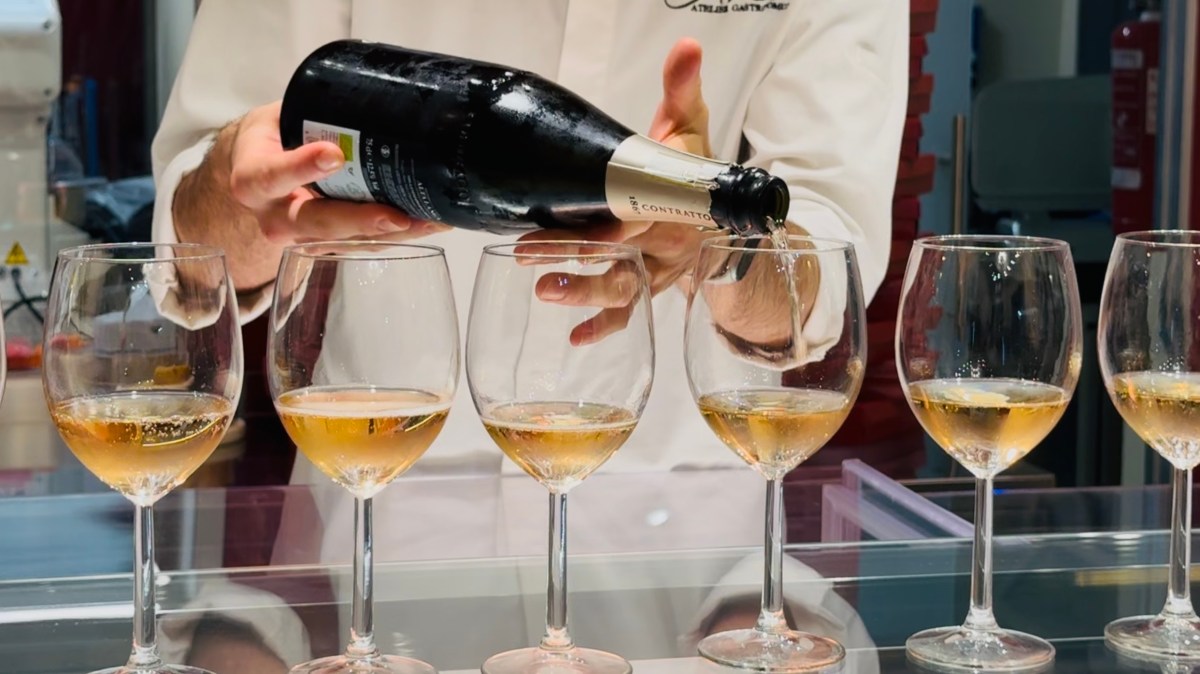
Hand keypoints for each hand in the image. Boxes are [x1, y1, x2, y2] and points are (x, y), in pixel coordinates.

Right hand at [228, 101, 447, 243]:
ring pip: (345, 241)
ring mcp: (302, 237)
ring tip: (429, 221)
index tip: (333, 154)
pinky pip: (361, 246)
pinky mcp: (327, 246)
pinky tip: (426, 225)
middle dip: (360, 221)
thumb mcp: (277, 118)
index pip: (272, 175)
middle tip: (397, 216)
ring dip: (391, 234)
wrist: (258, 174)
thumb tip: (369, 88)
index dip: (302, 168)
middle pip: (316, 223)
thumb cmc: (272, 139)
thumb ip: (309, 109)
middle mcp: (275, 216)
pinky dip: (396, 237)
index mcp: (254, 179)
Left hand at [521, 37, 716, 343]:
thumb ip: (683, 89)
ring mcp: (656, 270)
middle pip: (618, 254)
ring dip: (585, 294)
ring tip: (544, 292)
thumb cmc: (695, 170)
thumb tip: (686, 46)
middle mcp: (664, 242)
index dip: (601, 221)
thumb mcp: (692, 127)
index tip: (559, 219)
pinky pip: (629, 314)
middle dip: (573, 256)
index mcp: (671, 201)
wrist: (727, 217)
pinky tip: (575, 339)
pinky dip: (604, 328)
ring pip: (623, 288)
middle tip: (527, 254)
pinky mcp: (647, 288)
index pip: (634, 212)